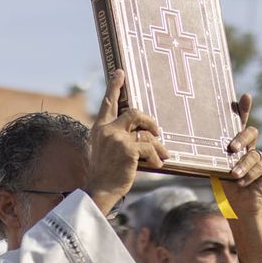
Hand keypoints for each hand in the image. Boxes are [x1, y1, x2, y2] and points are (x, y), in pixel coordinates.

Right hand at [85, 69, 169, 215]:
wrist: (99, 190)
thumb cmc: (104, 173)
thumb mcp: (104, 150)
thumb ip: (115, 137)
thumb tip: (139, 132)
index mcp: (99, 128)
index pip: (108, 103)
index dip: (115, 87)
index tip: (120, 72)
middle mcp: (107, 130)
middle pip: (133, 112)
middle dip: (149, 121)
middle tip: (156, 130)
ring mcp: (117, 138)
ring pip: (145, 131)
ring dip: (157, 143)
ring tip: (162, 153)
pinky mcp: (128, 149)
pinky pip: (150, 147)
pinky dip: (156, 156)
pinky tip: (158, 164)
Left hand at [216, 95, 261, 216]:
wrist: (237, 206)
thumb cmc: (224, 185)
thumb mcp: (214, 169)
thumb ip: (210, 158)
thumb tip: (188, 149)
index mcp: (236, 143)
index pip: (240, 123)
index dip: (244, 109)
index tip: (245, 96)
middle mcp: (249, 147)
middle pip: (251, 132)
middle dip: (242, 138)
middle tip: (232, 148)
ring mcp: (259, 157)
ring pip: (254, 154)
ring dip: (242, 165)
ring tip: (233, 176)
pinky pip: (261, 167)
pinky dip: (250, 175)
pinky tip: (241, 182)